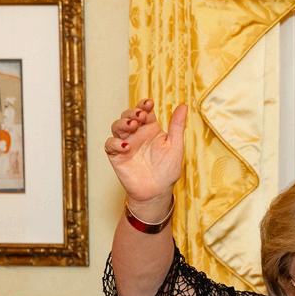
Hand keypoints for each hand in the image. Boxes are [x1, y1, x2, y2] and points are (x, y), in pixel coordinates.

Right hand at [105, 98, 186, 216]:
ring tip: (132, 126)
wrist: (157, 191)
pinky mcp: (116, 155)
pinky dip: (115, 142)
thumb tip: (184, 105)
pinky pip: (110, 144)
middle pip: (128, 115)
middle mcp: (136, 133)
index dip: (144, 104)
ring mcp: (125, 143)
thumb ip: (177, 126)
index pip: (144, 110)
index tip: (149, 104)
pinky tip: (126, 146)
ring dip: (122, 123)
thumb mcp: (175, 146)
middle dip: (132, 112)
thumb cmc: (168, 170)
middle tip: (141, 116)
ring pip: (116, 126)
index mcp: (150, 128)